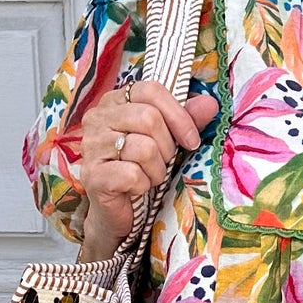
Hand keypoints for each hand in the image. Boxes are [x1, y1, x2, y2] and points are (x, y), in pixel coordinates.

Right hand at [78, 81, 219, 260]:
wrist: (119, 212)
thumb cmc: (142, 170)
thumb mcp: (168, 140)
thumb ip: (187, 120)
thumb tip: (210, 103)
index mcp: (115, 101)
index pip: (150, 90)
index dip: (178, 114)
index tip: (191, 140)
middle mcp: (98, 118)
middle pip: (148, 117)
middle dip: (168, 146)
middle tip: (165, 162)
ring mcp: (91, 146)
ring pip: (143, 147)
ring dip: (157, 169)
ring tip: (150, 176)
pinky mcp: (92, 175)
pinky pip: (133, 174)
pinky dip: (144, 185)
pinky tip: (137, 188)